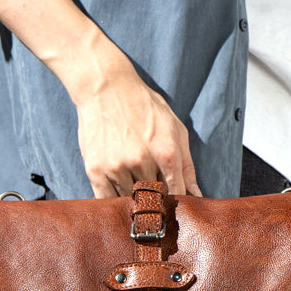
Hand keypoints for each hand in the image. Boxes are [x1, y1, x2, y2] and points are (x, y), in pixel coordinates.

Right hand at [75, 64, 201, 198]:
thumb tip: (195, 195)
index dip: (174, 202)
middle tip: (149, 191)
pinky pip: (106, 199)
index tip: (170, 203)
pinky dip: (112, 200)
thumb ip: (187, 165)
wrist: (106, 88)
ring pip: (129, 200)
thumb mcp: (175, 129)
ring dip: (131, 197)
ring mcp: (117, 166)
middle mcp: (142, 161)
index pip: (176, 194)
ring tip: (130, 179)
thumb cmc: (144, 107)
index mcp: (166, 153)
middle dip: (153, 199)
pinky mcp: (95, 169)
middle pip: (152, 199)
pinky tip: (116, 188)